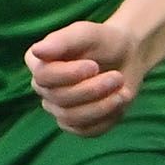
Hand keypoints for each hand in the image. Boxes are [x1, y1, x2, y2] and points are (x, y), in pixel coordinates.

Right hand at [29, 20, 141, 134]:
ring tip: (122, 90)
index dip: (69, 75)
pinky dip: (107, 118)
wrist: (127, 56)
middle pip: (60, 99)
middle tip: (117, 77)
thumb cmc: (104, 41)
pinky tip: (119, 101)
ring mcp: (59, 108)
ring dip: (102, 106)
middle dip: (92, 90)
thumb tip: (37, 51)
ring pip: (72, 118)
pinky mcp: (77, 124)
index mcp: (39, 63)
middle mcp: (44, 88)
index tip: (93, 65)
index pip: (43, 77)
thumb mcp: (86, 33)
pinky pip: (87, 131)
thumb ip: (62, 40)